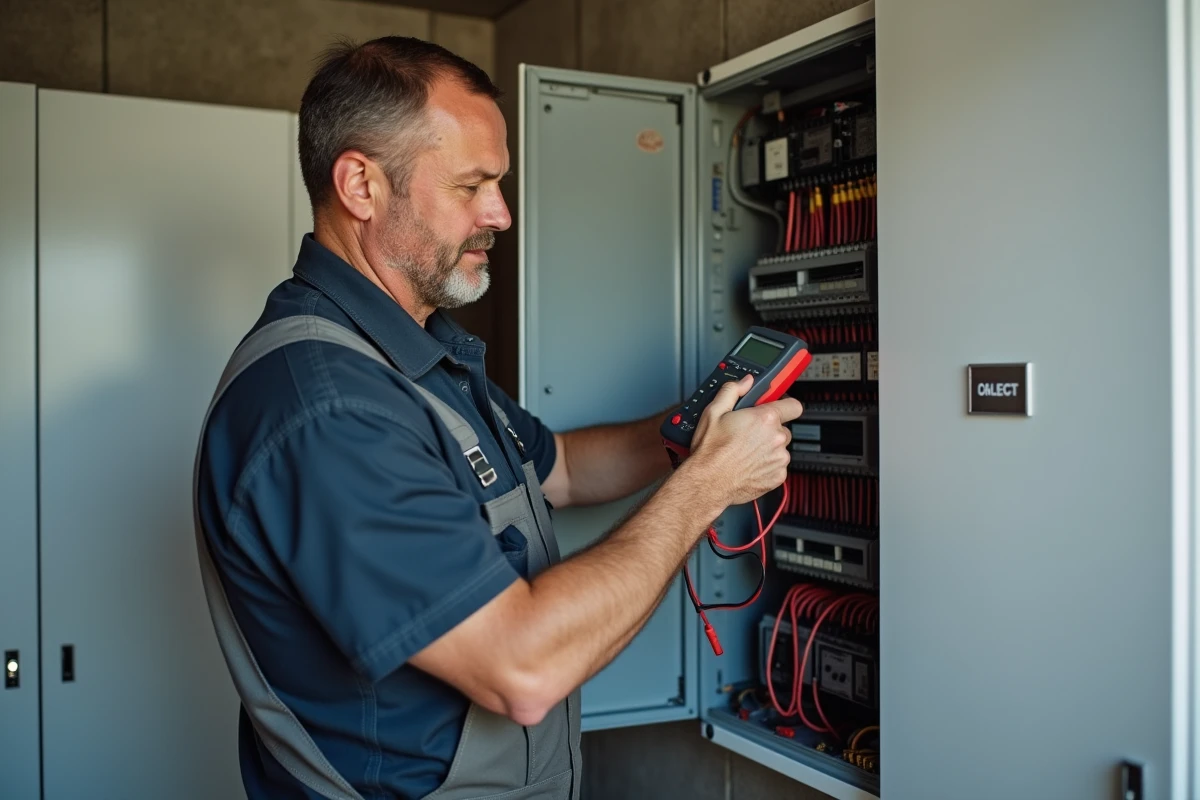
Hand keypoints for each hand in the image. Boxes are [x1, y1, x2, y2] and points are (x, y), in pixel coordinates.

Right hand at [687, 375, 803, 507]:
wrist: (707, 482)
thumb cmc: (710, 451)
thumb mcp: (714, 412)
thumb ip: (733, 391)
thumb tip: (746, 382)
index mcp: (765, 419)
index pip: (793, 405)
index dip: (784, 405)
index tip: (777, 407)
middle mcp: (777, 438)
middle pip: (782, 428)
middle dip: (768, 429)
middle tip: (748, 434)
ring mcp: (779, 459)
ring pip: (780, 448)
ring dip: (767, 448)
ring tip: (745, 452)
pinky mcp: (777, 477)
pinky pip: (777, 467)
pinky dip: (766, 466)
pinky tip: (749, 465)